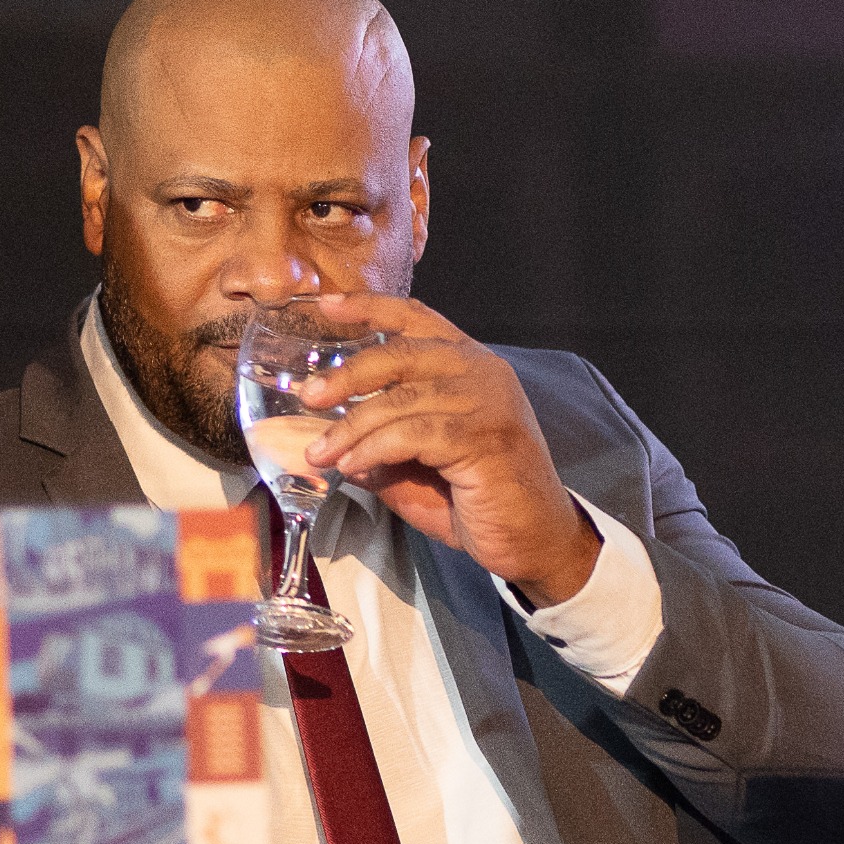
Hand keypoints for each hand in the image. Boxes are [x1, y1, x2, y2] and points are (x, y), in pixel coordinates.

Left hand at [292, 293, 601, 596]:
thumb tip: (328, 442)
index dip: (370, 306)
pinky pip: (413, 434)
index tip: (327, 304)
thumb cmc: (477, 500)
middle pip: (401, 352)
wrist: (534, 539)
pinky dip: (374, 449)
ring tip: (321, 453)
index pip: (417, 318)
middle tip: (309, 396)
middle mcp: (483, 372)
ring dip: (351, 427)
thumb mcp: (416, 465)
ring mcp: (488, 402)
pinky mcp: (485, 437)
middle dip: (347, 374)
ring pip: (401, 399)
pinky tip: (353, 466)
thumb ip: (380, 444)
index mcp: (470, 365)